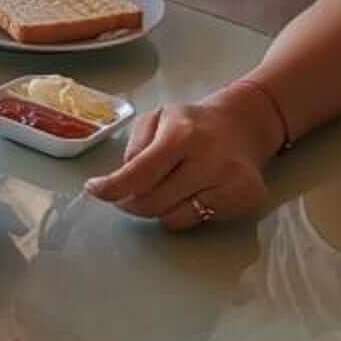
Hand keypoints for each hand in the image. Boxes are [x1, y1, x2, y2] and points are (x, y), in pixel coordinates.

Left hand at [84, 93, 274, 229]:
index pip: (139, 174)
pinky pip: (198, 221)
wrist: (243, 124)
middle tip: (125, 196)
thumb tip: (122, 180)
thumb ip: (136, 147)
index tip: (95, 190)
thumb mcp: (157, 119)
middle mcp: (209, 159)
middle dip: (130, 203)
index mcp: (182, 135)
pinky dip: (184, 212)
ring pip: (173, 218)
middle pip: (153, 202)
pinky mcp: (246, 198)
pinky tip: (190, 193)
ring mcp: (231, 181)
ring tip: (163, 190)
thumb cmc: (192, 123)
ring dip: (158, 210)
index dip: (112, 188)